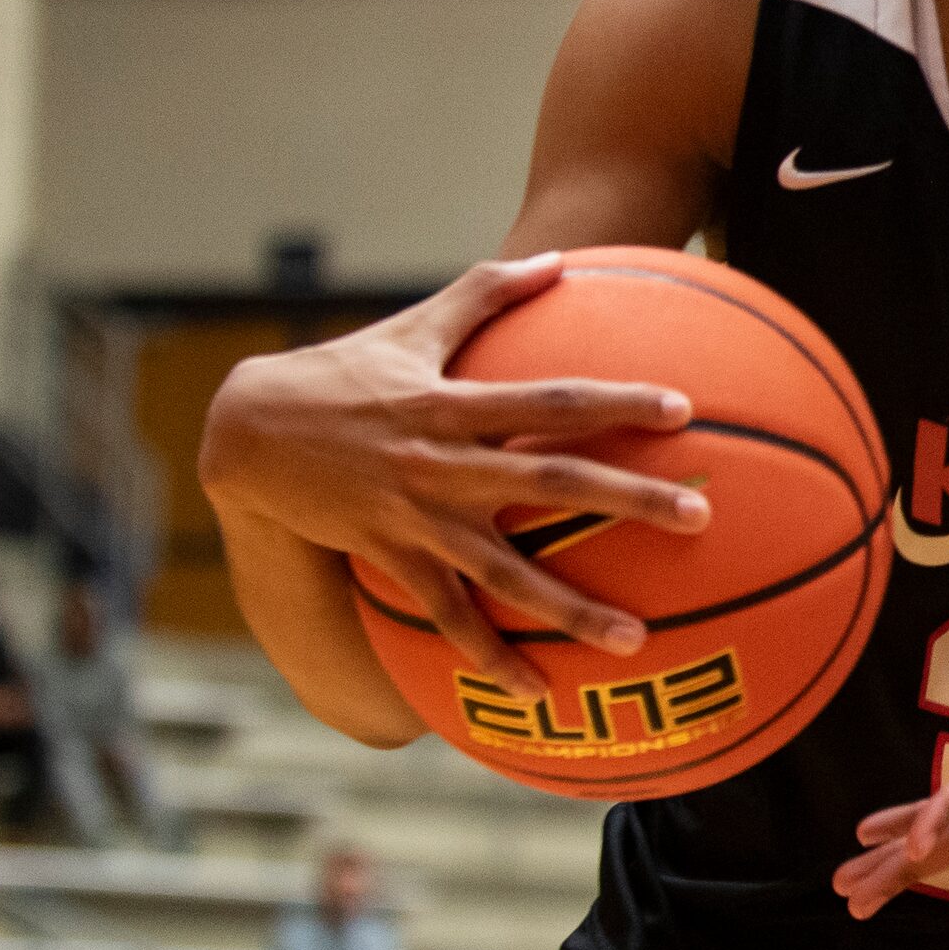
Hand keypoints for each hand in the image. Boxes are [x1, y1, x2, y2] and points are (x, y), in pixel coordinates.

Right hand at [198, 253, 705, 697]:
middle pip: (552, 484)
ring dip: (573, 608)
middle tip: (699, 518)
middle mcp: (445, 465)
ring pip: (507, 573)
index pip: (551, 402)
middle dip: (628, 502)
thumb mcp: (413, 324)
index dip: (616, 403)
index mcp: (456, 405)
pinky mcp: (393, 561)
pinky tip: (543, 693)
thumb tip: (553, 256)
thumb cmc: (344, 371)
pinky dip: (494, 659)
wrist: (249, 435)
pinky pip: (451, 620)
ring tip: (637, 638)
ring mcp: (419, 520)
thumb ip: (485, 292)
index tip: (681, 410)